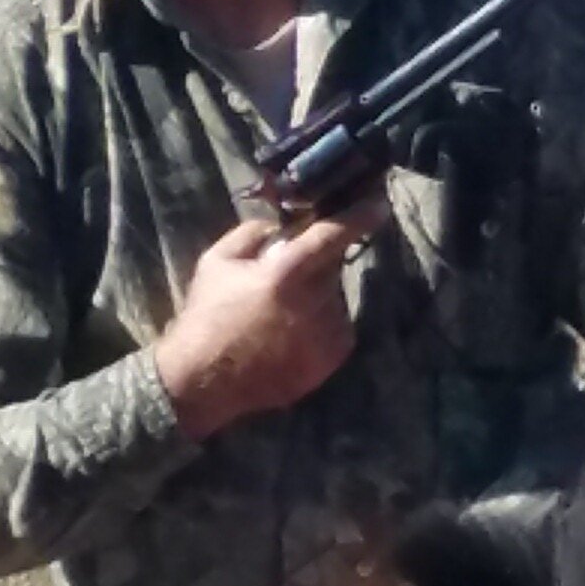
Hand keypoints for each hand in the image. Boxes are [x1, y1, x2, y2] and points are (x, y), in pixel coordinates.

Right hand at [155, 211, 371, 439]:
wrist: (206, 381)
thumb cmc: (208, 317)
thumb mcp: (216, 261)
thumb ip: (251, 233)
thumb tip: (280, 228)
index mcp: (288, 273)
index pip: (333, 235)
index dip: (359, 215)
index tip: (379, 204)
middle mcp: (317, 301)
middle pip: (332, 267)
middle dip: (315, 265)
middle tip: (284, 279)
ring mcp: (328, 332)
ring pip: (334, 298)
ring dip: (316, 296)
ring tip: (279, 315)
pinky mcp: (332, 359)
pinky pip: (336, 327)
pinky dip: (320, 324)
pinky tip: (289, 336)